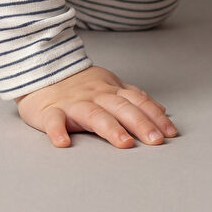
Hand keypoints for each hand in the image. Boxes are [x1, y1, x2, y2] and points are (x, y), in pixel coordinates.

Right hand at [14, 64, 178, 148]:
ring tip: (123, 143)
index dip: (154, 116)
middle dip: (139, 123)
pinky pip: (53, 121)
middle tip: (155, 140)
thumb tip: (161, 111)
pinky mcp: (49, 111)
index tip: (170, 132)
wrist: (40, 69)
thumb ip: (134, 98)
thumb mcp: (110, 85)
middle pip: (120, 108)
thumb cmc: (78, 84)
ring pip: (93, 114)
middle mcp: (95, 96)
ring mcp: (73, 103)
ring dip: (110, 128)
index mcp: (110, 91)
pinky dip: (57, 131)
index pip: (137, 102)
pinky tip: (63, 143)